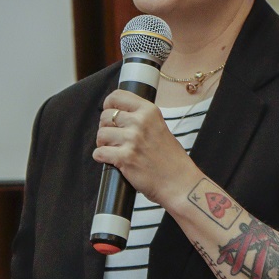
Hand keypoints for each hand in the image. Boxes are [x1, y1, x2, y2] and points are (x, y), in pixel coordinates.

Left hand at [94, 89, 202, 206]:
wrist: (179, 182)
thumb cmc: (171, 159)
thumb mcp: (160, 127)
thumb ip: (141, 119)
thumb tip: (118, 115)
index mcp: (149, 111)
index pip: (117, 96)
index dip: (108, 105)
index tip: (109, 114)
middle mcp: (140, 122)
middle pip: (105, 116)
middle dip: (106, 128)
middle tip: (114, 139)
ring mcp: (132, 139)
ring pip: (101, 134)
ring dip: (103, 144)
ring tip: (114, 150)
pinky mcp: (125, 157)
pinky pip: (99, 153)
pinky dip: (101, 157)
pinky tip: (112, 160)